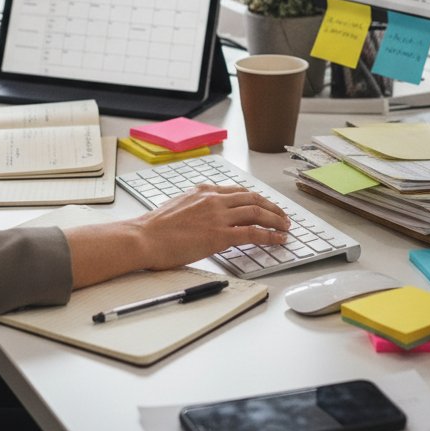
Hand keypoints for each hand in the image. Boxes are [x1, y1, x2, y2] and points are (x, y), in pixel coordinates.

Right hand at [132, 184, 290, 269]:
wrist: (144, 237)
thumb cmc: (155, 228)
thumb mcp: (179, 206)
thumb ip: (197, 206)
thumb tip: (206, 216)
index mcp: (204, 191)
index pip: (238, 191)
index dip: (256, 198)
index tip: (265, 204)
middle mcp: (213, 199)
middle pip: (252, 198)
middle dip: (271, 207)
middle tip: (282, 215)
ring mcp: (218, 216)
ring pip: (256, 212)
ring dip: (275, 219)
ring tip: (285, 226)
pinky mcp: (219, 235)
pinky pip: (252, 233)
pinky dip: (269, 235)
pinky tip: (278, 239)